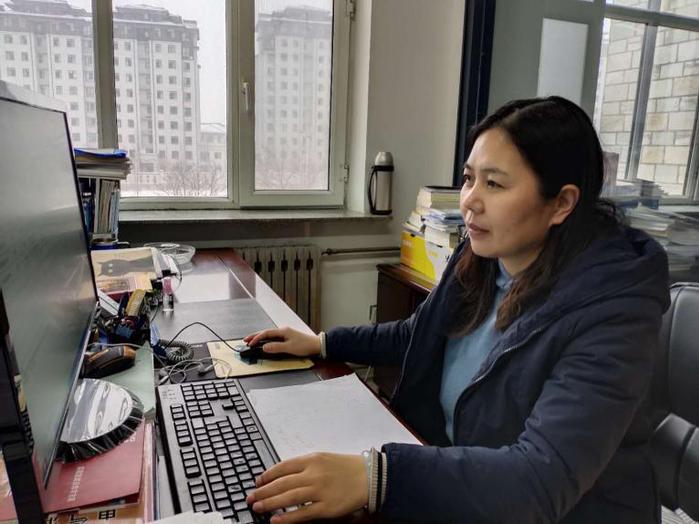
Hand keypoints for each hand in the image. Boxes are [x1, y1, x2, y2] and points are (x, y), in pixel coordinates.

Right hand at [243, 327, 320, 357]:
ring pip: (269, 335)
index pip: (266, 333)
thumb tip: (264, 347)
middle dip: (255, 336)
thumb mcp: (290, 348)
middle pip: (266, 332)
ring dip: (260, 338)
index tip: (249, 343)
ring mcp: (285, 334)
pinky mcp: (288, 338)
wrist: (317, 345)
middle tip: (245, 340)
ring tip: (252, 341)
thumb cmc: (305, 345)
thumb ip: (276, 347)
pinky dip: (266, 340)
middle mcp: (283, 331)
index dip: (256, 338)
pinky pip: (273, 338)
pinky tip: (264, 343)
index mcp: (282, 331)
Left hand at [246, 452, 367, 522]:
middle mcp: (313, 474)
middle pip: (282, 483)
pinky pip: (302, 514)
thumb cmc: (345, 467)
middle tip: (251, 498)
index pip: (282, 467)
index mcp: (311, 459)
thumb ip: (303, 465)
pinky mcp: (326, 507)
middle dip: (263, 491)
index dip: (267, 475)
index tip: (257, 482)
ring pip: (289, 498)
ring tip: (258, 507)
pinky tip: (276, 521)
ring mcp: (319, 491)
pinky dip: (287, 518)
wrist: (368, 477)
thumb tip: (281, 475)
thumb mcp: (322, 458)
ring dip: (270, 503)